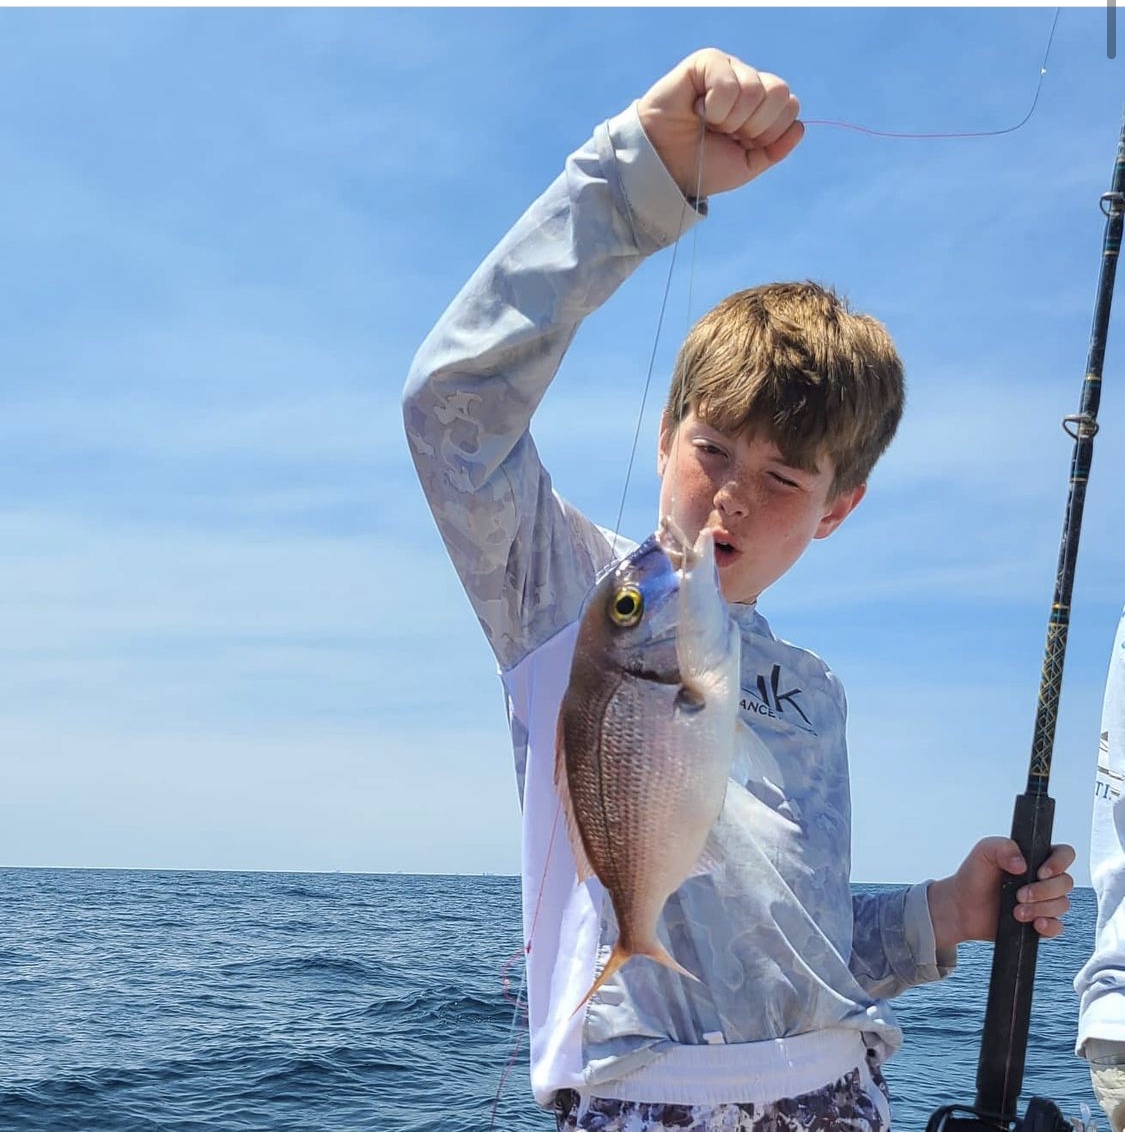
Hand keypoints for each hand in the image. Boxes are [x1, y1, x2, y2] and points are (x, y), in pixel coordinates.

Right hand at [636, 48, 803, 199]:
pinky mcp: (708, 62)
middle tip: (725, 134)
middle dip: (753, 126)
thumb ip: (775, 149)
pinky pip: (729, 82)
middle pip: (779, 93)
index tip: (741, 144)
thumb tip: (800, 126)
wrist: (666, 168)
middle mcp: (748, 82)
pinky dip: (715, 107)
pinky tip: (697, 110)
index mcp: (760, 107)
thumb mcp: (746, 166)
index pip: (790, 107)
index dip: (769, 132)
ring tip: (709, 123)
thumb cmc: (701, 166)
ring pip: (754, 89)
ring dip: (730, 119)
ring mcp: (729, 69)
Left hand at [927, 837, 1075, 954]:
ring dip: (1041, 908)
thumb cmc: (974, 876)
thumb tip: (1022, 863)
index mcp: (1034, 858)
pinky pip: (1058, 927)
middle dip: (1044, 890)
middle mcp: (1042, 880)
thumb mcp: (984, 852)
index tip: (1040, 872)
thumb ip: (1003, 847)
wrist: (962, 906)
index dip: (1059, 863)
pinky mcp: (1040, 923)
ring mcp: (1043, 902)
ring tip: (1016, 911)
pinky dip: (1049, 926)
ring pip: (1062, 905)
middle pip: (1066, 882)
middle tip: (1020, 894)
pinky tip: (1034, 923)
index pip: (1064, 854)